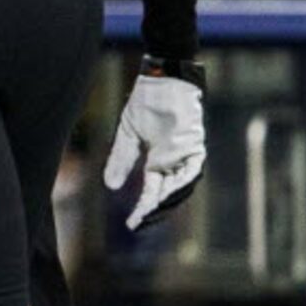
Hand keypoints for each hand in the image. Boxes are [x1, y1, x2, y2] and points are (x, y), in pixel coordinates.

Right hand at [104, 59, 207, 228]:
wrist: (161, 80)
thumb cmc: (146, 104)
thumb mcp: (127, 136)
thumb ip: (120, 160)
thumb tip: (111, 187)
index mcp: (159, 162)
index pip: (152, 191)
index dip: (143, 208)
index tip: (131, 224)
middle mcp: (175, 162)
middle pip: (168, 194)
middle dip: (155, 211)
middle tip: (141, 224)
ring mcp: (186, 154)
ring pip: (181, 186)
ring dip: (168, 201)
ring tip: (152, 213)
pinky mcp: (194, 144)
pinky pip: (191, 170)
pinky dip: (181, 183)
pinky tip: (168, 194)